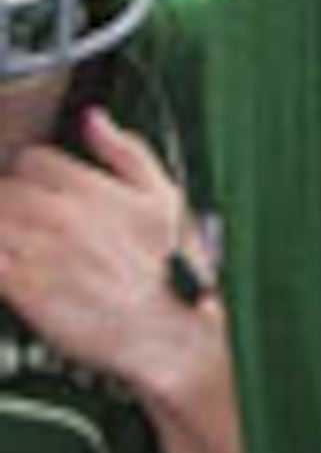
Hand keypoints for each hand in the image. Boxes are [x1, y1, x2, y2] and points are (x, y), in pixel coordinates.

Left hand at [0, 111, 222, 400]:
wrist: (165, 334)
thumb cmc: (170, 271)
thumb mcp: (166, 199)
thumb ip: (127, 151)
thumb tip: (94, 118)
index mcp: (91, 189)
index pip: (31, 159)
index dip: (31, 171)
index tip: (36, 186)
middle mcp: (58, 215)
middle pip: (3, 188)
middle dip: (9, 198)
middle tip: (24, 217)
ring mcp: (35, 251)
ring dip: (3, 223)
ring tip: (19, 240)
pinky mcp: (19, 287)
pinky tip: (11, 259)